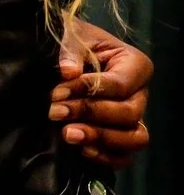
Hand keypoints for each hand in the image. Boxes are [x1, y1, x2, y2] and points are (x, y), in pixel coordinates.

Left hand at [55, 21, 150, 169]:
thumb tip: (69, 72)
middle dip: (91, 114)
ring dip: (101, 138)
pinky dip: (107, 157)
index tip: (56, 93)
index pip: (120, 85)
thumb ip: (70, 53)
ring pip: (134, 137)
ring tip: (68, 134)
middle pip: (129, 113)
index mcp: (134, 65)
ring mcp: (132, 117)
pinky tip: (82, 150)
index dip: (88, 91)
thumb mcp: (70, 38)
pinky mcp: (119, 135)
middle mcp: (140, 93)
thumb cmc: (72, 43)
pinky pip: (125, 156)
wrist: (63, 57)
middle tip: (55, 112)